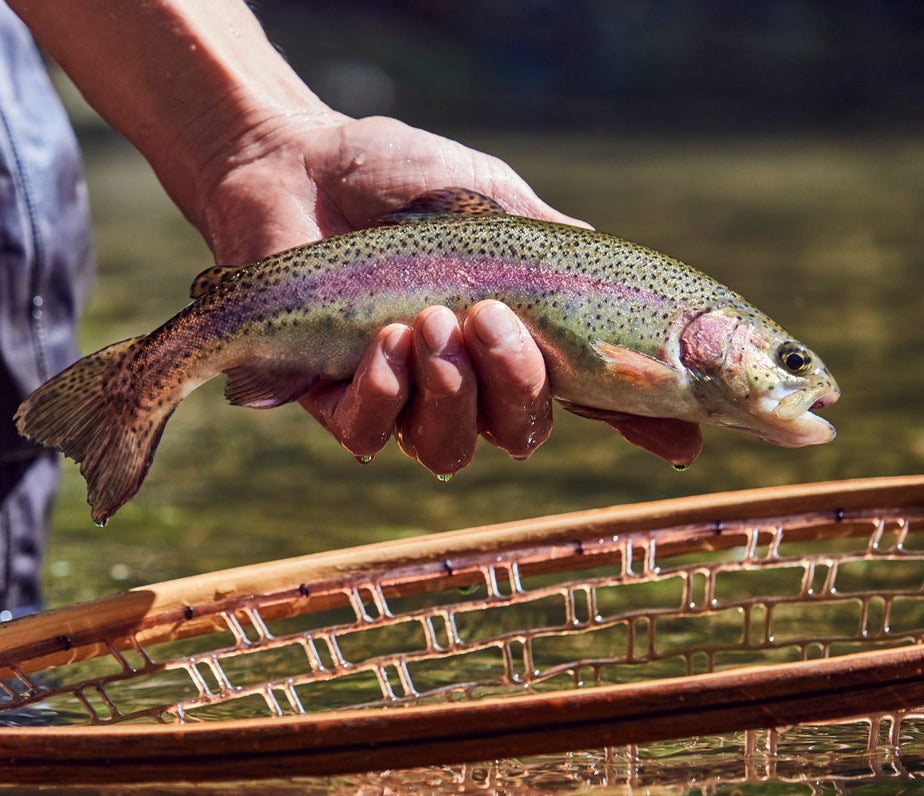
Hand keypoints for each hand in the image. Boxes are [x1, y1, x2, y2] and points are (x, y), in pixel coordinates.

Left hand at [192, 113, 701, 473]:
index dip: (639, 424)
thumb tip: (657, 308)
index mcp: (517, 335)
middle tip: (488, 317)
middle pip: (520, 432)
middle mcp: (465, 378)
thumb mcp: (499, 206)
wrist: (296, 162)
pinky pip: (371, 439)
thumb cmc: (398, 177)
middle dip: (516, 383)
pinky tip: (384, 343)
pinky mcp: (332, 400)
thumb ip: (562, 262)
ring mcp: (399, 396)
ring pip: (450, 450)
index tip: (683, 441)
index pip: (588, 396)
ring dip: (452, 392)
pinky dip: (386, 397)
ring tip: (429, 322)